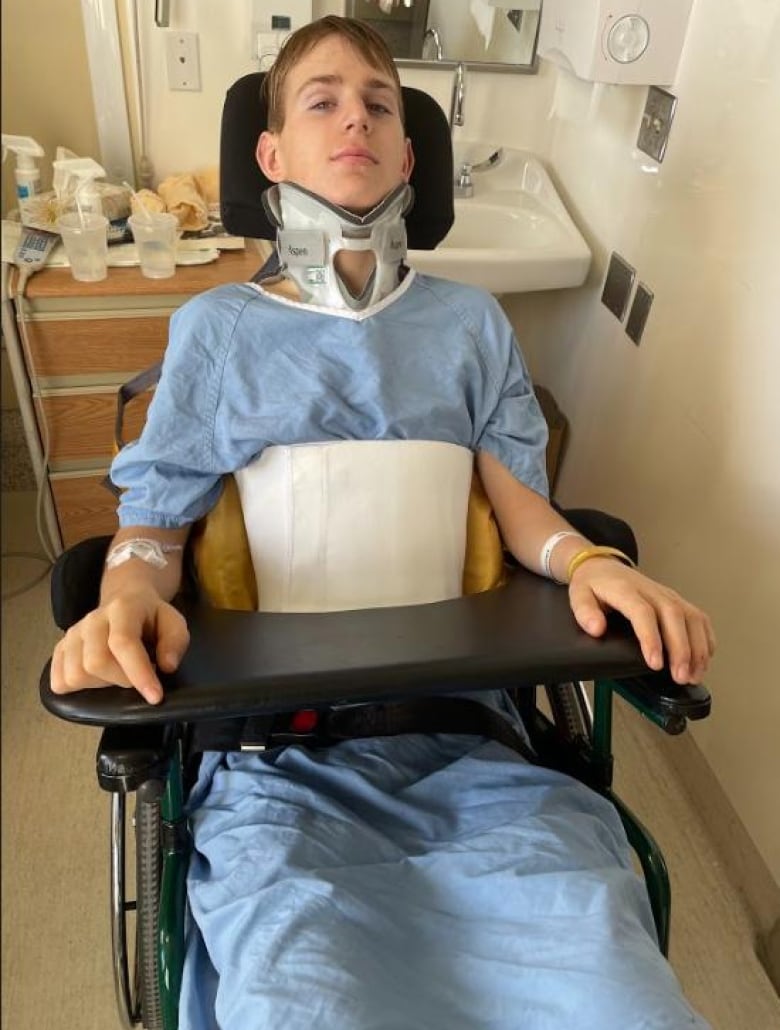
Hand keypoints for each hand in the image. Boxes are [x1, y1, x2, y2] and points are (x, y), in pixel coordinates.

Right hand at [49, 587, 189, 704]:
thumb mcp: (173, 622)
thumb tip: (166, 666)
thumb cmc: (150, 617)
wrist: (125, 599)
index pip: (123, 643)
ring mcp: (73, 634)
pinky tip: (97, 678)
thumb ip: (175, 642)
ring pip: (76, 675)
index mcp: (123, 609)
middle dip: (122, 680)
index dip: (139, 673)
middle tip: (136, 676)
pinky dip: (79, 687)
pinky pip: (59, 681)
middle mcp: (92, 620)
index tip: (155, 697)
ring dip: (101, 685)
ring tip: (117, 674)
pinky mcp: (60, 648)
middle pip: (96, 662)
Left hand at [567, 558, 715, 684]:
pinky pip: (699, 618)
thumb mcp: (578, 595)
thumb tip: (596, 629)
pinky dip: (705, 639)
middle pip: (674, 616)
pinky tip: (703, 660)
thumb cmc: (594, 584)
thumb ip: (585, 612)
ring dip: (697, 648)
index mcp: (626, 590)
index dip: (651, 638)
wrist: (604, 566)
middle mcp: (652, 591)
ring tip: (693, 674)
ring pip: (691, 618)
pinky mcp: (678, 601)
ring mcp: (668, 595)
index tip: (655, 664)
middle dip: (681, 649)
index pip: (643, 613)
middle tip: (680, 676)